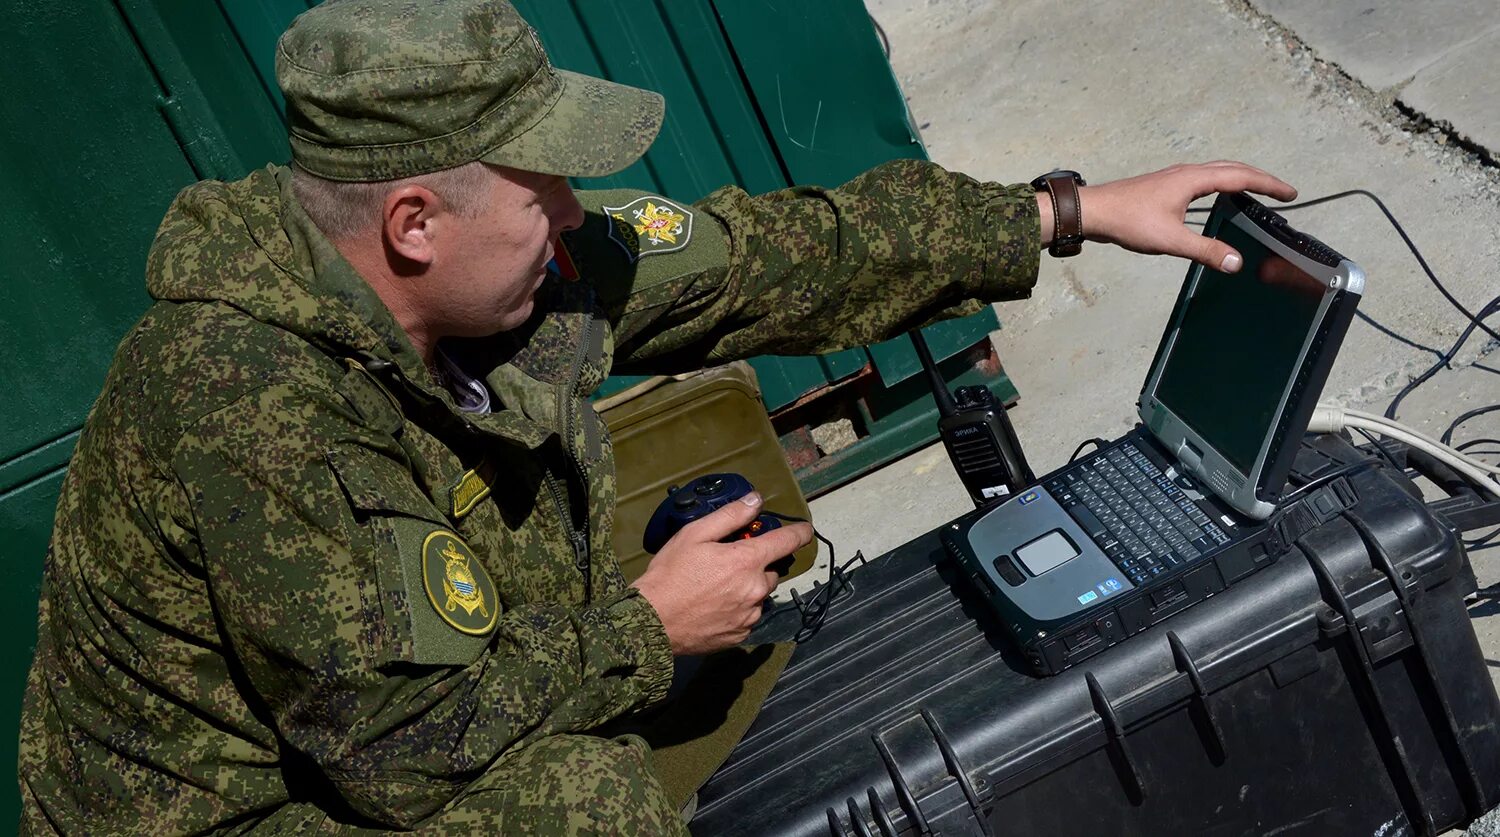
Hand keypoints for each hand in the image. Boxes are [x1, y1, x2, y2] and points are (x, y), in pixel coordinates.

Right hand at [630, 492, 813, 655]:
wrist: (652, 622)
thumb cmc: (670, 575)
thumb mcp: (694, 534)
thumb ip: (730, 516)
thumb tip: (755, 500)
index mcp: (747, 561)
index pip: (787, 542)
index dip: (799, 532)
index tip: (804, 530)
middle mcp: (756, 589)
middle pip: (771, 570)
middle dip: (756, 564)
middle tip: (729, 562)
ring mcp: (750, 615)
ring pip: (759, 594)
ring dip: (748, 587)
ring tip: (717, 586)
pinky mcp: (740, 634)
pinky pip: (748, 616)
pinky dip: (739, 608)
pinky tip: (715, 605)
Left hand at [1040, 161, 1296, 272]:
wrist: (1094, 212)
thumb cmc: (1129, 222)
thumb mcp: (1170, 240)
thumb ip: (1205, 251)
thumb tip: (1237, 262)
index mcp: (1193, 180)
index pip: (1241, 177)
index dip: (1268, 184)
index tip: (1291, 193)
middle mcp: (1188, 172)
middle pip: (1233, 169)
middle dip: (1260, 178)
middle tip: (1283, 192)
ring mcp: (1176, 177)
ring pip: (1218, 171)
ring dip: (1241, 178)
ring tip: (1259, 191)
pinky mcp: (1167, 186)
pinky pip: (1205, 179)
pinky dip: (1223, 184)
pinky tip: (1220, 198)